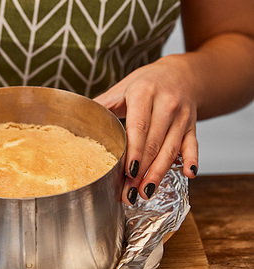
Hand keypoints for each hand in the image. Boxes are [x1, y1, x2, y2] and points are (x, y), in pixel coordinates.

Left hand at [94, 55, 198, 204]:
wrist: (182, 75)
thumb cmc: (147, 83)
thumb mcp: (123, 88)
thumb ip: (103, 105)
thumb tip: (75, 119)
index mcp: (144, 92)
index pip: (139, 126)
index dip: (134, 150)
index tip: (128, 171)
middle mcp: (166, 104)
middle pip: (154, 142)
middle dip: (143, 171)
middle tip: (130, 192)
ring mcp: (182, 117)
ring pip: (172, 149)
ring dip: (159, 173)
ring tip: (146, 192)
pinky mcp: (193, 126)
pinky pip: (193, 145)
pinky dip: (192, 160)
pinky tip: (189, 175)